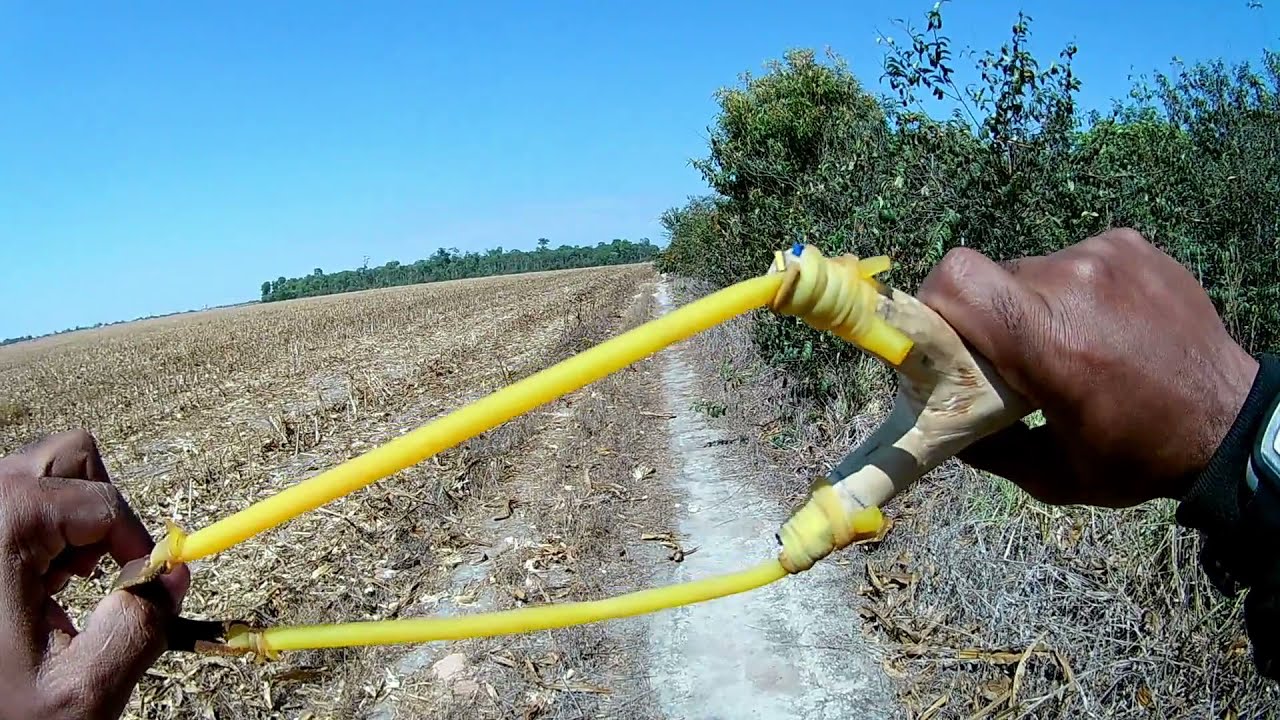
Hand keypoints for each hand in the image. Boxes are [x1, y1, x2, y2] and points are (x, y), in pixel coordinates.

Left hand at [0, 430, 188, 718]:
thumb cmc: (1, 716)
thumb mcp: (83, 689)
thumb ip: (142, 624)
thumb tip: (174, 574)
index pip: (100, 501)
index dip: (138, 545)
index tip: (146, 588)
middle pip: (67, 459)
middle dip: (101, 510)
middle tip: (100, 571)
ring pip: (42, 476)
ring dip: (70, 522)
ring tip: (61, 585)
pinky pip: (19, 505)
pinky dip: (42, 536)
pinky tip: (33, 589)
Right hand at [916, 228, 1257, 506]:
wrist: (1231, 423)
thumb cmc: (1138, 456)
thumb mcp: (1052, 475)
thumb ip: (985, 449)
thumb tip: (937, 427)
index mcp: (1048, 342)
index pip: (955, 281)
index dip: (933, 305)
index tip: (943, 343)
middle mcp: (1074, 285)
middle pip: (986, 277)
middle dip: (984, 316)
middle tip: (1007, 356)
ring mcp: (1105, 256)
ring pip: (1028, 268)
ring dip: (1030, 303)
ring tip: (1066, 342)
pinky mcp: (1130, 244)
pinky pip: (1071, 257)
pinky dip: (1071, 288)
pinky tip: (1100, 322)